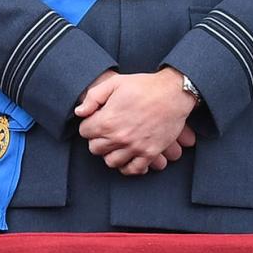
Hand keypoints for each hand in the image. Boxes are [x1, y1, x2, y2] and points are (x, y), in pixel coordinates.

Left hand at [75, 69, 197, 174]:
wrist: (173, 93)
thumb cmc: (143, 86)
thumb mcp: (114, 83)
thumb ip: (93, 97)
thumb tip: (79, 112)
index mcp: (107, 121)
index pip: (85, 132)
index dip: (89, 124)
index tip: (97, 119)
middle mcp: (119, 137)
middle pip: (95, 149)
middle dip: (97, 139)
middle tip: (106, 131)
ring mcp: (135, 147)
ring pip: (111, 162)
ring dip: (111, 153)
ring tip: (116, 144)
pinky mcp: (150, 153)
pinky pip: (133, 169)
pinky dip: (128, 166)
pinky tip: (128, 156)